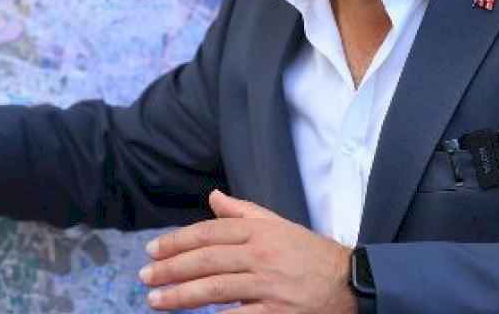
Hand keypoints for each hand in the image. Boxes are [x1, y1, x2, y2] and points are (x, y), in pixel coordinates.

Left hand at [138, 189, 355, 312]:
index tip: (152, 250)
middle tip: (145, 277)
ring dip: (181, 295)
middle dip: (170, 269)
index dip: (177, 241)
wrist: (353, 283)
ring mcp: (270, 286)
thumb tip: (213, 196)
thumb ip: (244, 211)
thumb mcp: (279, 225)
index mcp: (260, 231)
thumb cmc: (310, 254)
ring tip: (156, 301)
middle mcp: (262, 255)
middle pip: (206, 260)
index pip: (208, 233)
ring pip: (216, 289)